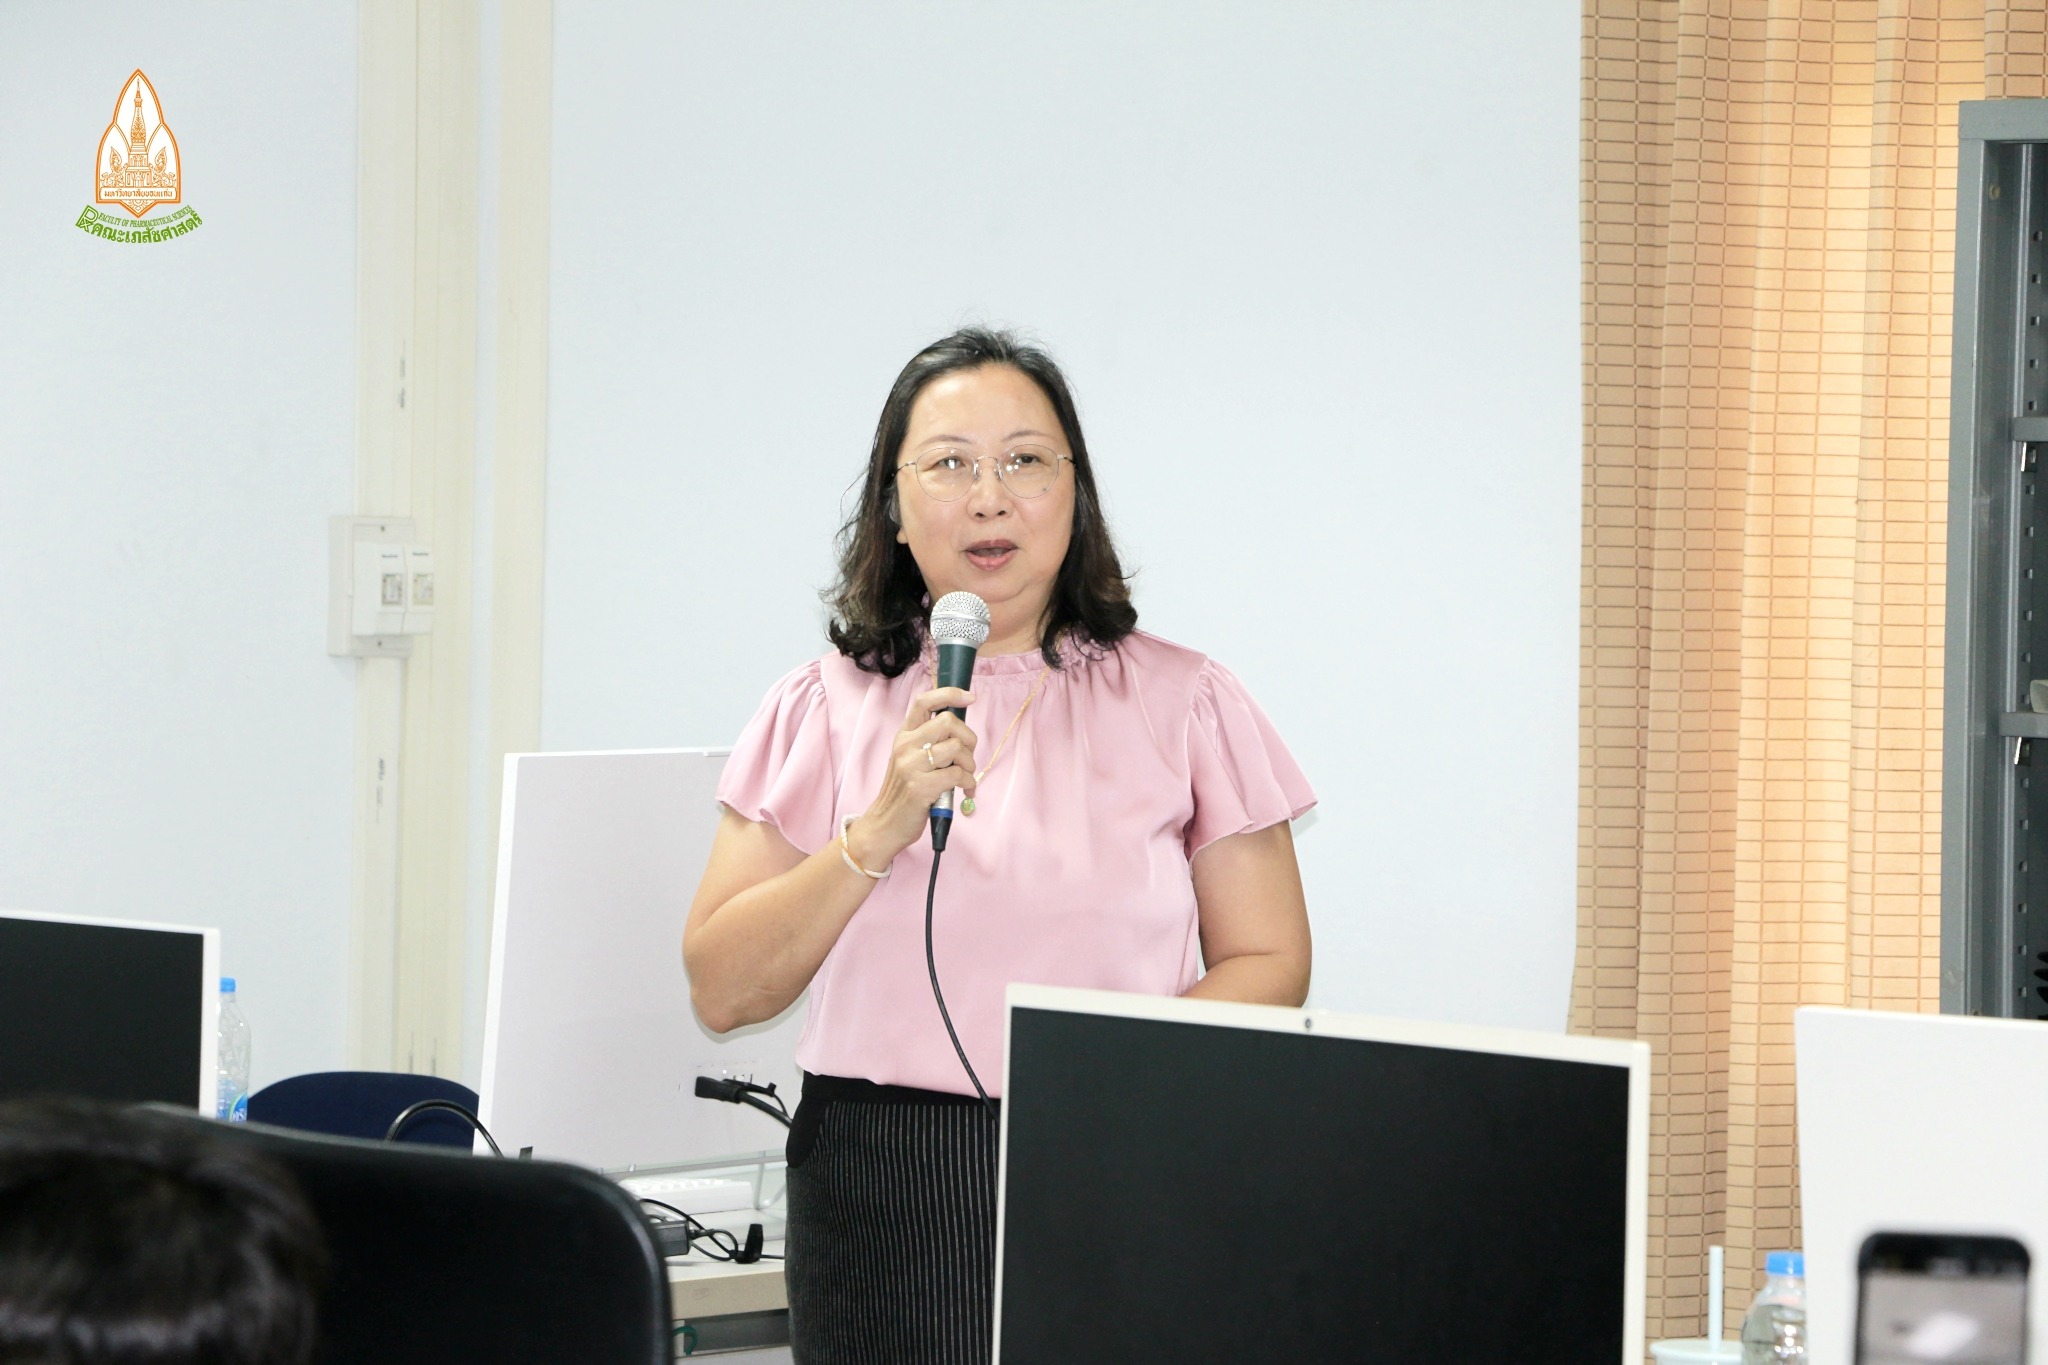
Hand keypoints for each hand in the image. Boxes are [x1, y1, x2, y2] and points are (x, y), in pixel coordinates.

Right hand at [846, 687, 978, 866]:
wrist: (885, 825)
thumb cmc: (904, 792)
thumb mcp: (909, 760)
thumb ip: (929, 742)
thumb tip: (961, 732)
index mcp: (903, 736)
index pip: (924, 702)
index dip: (950, 694)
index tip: (970, 698)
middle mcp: (905, 746)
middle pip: (948, 722)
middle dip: (969, 738)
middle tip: (968, 757)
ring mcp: (911, 766)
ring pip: (957, 748)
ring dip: (970, 765)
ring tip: (965, 778)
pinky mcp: (921, 787)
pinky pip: (958, 775)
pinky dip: (968, 783)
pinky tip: (964, 791)